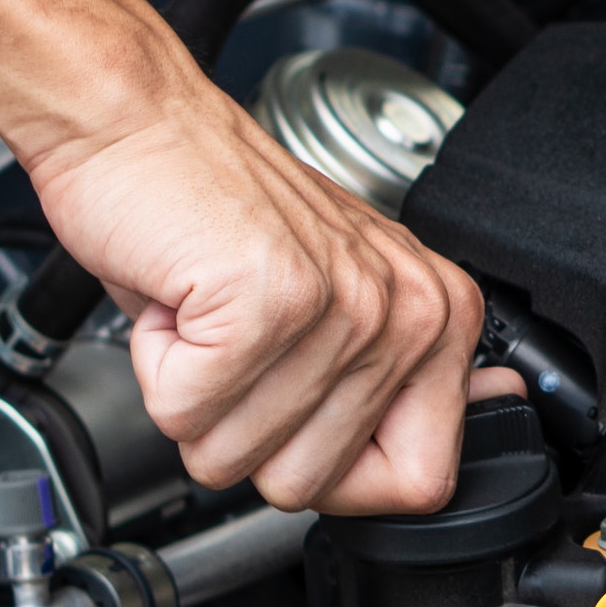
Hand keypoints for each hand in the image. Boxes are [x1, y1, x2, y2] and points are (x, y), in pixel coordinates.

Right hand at [28, 65, 526, 514]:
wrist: (133, 122)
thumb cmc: (215, 211)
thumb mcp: (328, 301)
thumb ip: (398, 378)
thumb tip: (472, 432)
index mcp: (438, 313)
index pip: (423, 482)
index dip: (339, 481)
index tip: (299, 421)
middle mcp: (406, 309)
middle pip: (312, 484)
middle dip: (243, 433)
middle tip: (235, 345)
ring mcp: (341, 305)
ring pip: (239, 456)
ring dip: (193, 396)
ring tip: (208, 314)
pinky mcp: (266, 302)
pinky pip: (188, 412)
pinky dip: (158, 369)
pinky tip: (182, 301)